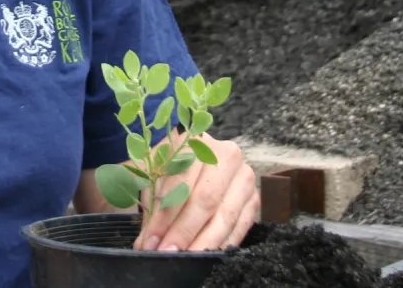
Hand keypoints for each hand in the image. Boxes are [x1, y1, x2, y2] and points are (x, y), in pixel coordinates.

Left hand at [132, 133, 257, 251]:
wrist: (198, 160)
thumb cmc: (171, 169)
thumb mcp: (155, 176)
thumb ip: (150, 205)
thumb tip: (147, 243)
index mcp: (197, 142)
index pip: (181, 182)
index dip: (165, 215)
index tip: (151, 241)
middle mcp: (226, 155)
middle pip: (206, 199)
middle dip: (184, 231)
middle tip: (167, 254)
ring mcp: (244, 177)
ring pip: (226, 216)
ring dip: (203, 243)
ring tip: (185, 260)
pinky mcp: (254, 199)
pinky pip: (241, 226)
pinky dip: (223, 244)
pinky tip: (207, 257)